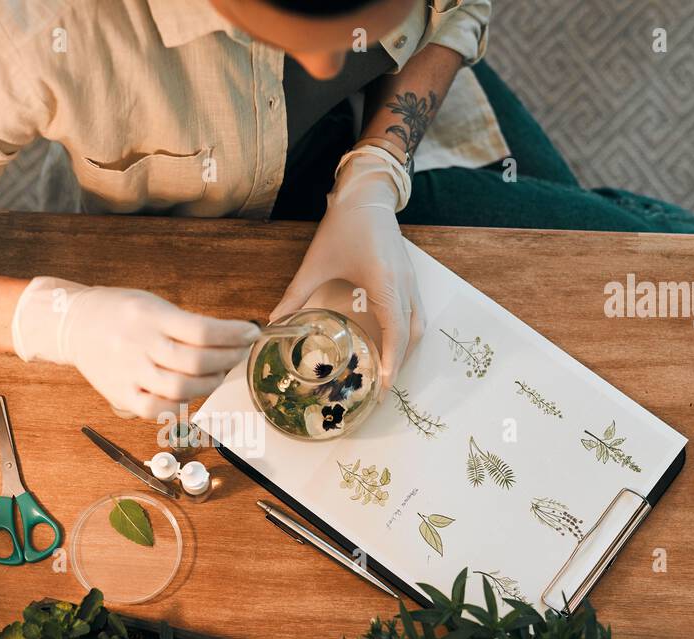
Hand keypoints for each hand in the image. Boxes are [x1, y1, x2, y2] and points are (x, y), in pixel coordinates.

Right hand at [12, 279, 259, 418]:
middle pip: (195, 362)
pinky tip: (189, 395)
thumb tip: (228, 339)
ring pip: (180, 389)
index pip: (202, 330)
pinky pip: (156, 409)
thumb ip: (185, 323)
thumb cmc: (119, 312)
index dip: (233, 336)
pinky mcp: (120, 394)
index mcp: (149, 316)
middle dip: (227, 361)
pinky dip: (179, 405)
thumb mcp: (152, 304)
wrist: (73, 323)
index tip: (251, 333)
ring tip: (218, 374)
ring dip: (209, 384)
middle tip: (237, 355)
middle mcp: (139, 344)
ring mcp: (128, 372)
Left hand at [270, 148, 424, 384]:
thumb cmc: (344, 225)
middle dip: (400, 364)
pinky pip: (416, 313)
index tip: (385, 386)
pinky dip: (407, 333)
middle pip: (412, 335)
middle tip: (384, 389)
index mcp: (386, 283)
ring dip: (406, 350)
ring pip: (418, 325)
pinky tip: (391, 343)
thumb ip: (296, 294)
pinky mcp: (410, 277)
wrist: (367, 194)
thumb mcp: (316, 262)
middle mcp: (405, 285)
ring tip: (388, 371)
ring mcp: (412, 281)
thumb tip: (274, 322)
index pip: (396, 332)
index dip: (392, 362)